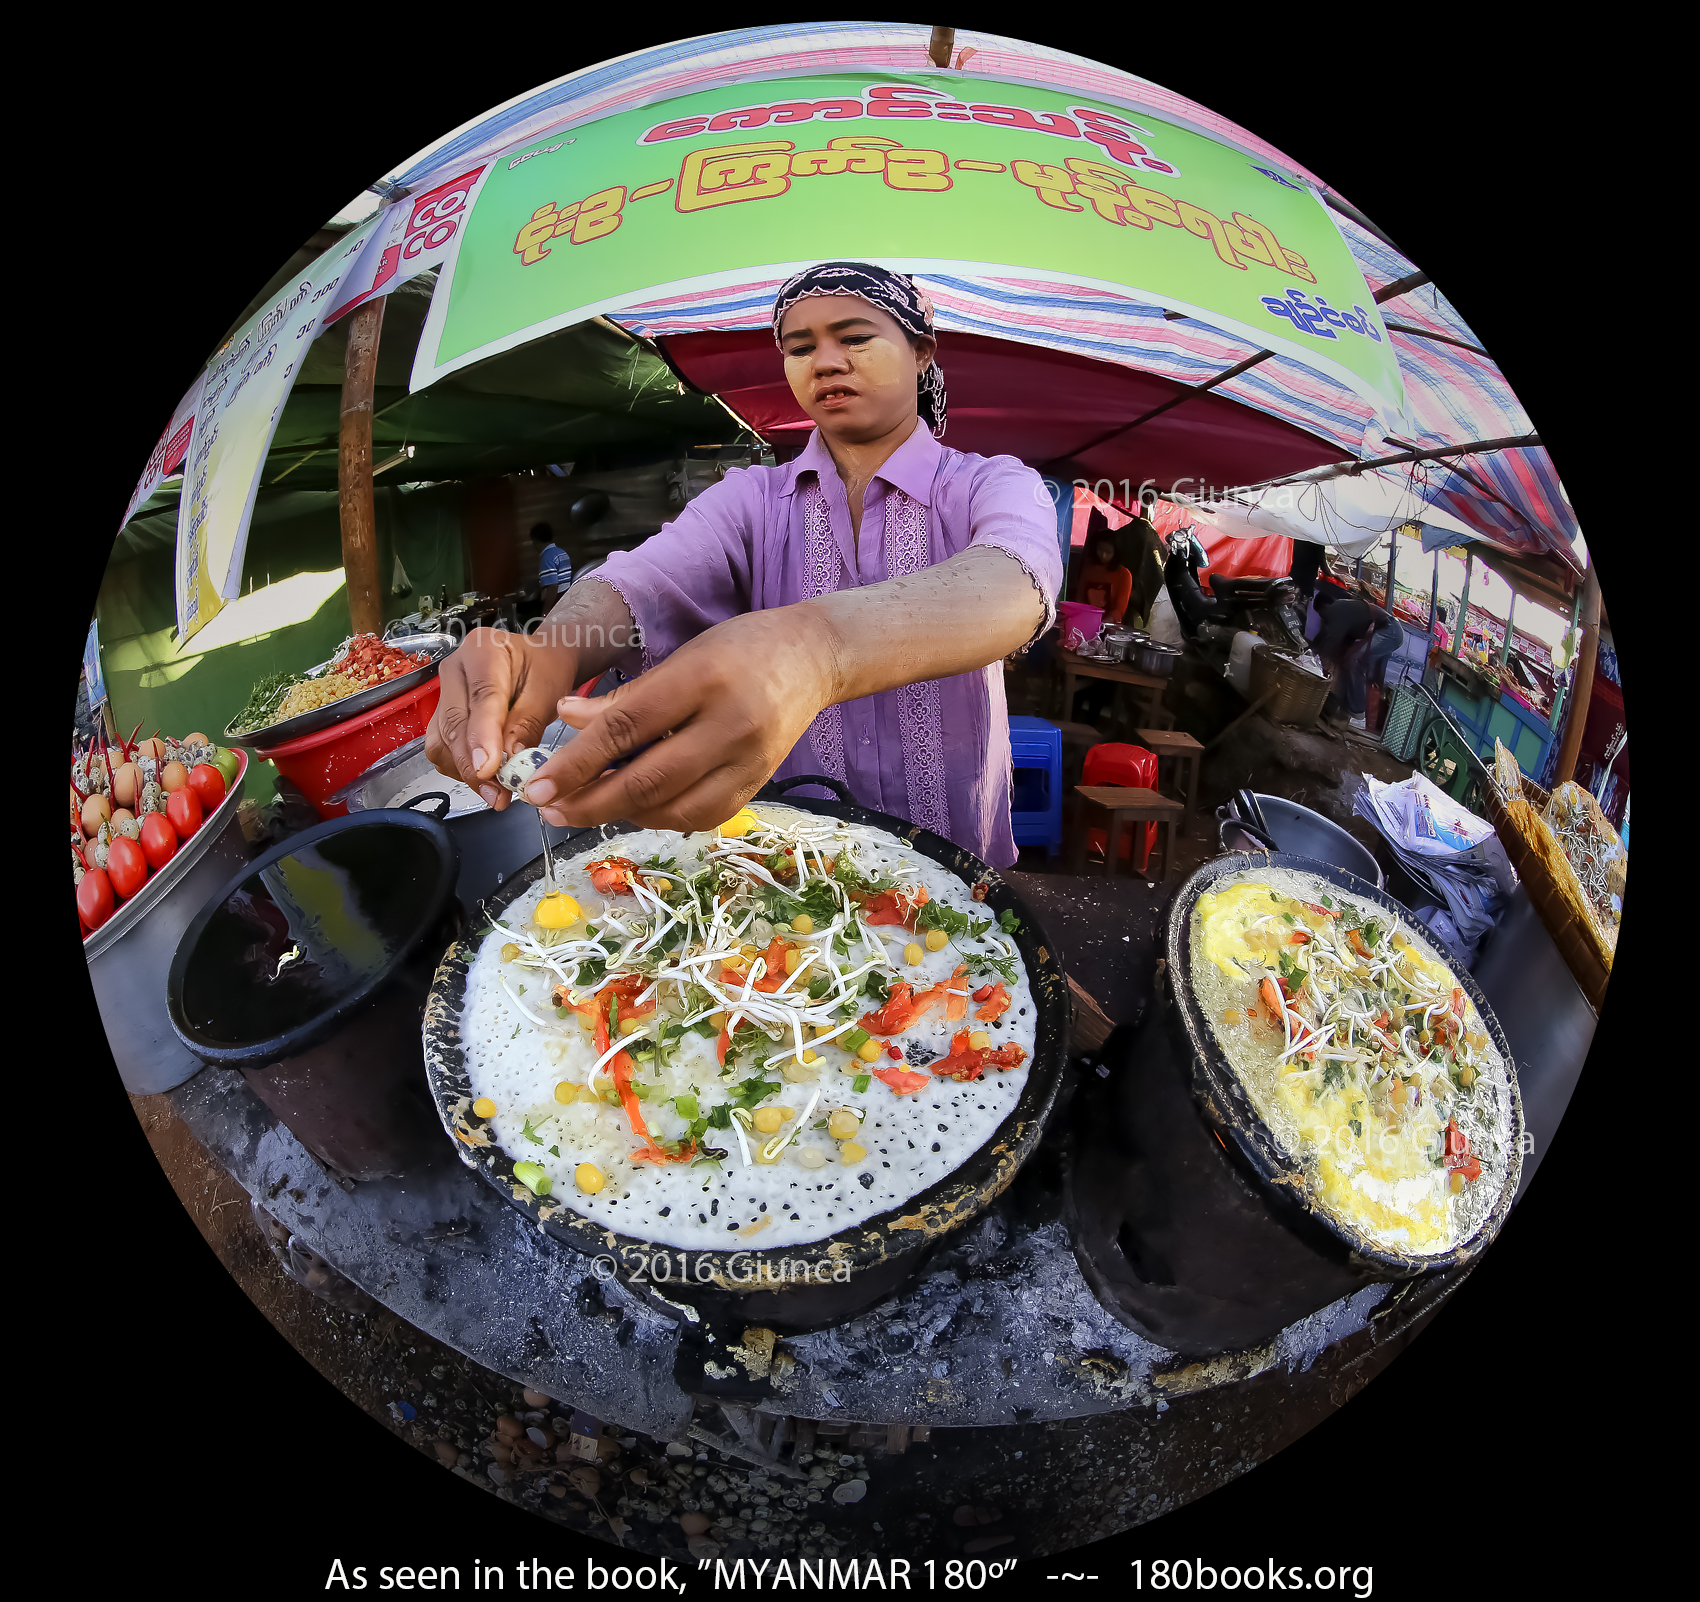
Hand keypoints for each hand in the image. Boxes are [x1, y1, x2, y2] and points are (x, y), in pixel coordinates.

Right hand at [424, 627, 578, 808]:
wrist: (539, 661)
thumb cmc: (545, 669)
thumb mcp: (548, 691)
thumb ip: (527, 724)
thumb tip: (510, 761)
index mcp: (482, 651)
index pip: (480, 699)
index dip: (482, 737)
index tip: (488, 768)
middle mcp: (455, 670)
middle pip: (453, 723)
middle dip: (473, 765)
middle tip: (497, 793)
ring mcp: (444, 692)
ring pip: (442, 741)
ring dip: (465, 771)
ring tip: (496, 791)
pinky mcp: (443, 715)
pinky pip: (442, 748)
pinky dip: (461, 768)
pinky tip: (485, 779)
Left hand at [519, 608, 840, 830]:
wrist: (812, 660)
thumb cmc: (739, 649)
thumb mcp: (680, 657)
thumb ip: (627, 696)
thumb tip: (566, 718)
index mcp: (702, 681)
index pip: (626, 729)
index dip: (577, 762)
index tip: (538, 784)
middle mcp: (729, 726)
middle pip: (647, 780)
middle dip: (589, 801)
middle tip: (548, 809)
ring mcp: (748, 763)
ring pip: (671, 808)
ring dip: (621, 814)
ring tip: (584, 807)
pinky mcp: (756, 786)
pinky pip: (699, 817)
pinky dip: (660, 818)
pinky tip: (634, 808)